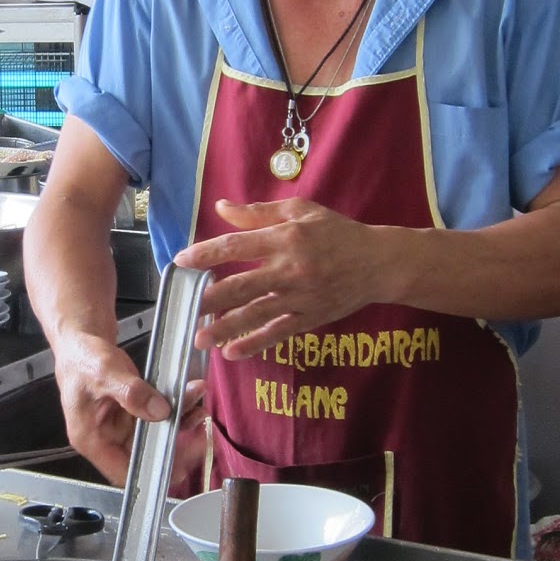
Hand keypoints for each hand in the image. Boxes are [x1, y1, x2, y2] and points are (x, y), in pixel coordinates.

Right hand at [53, 335, 209, 489]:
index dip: (149, 473)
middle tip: (198, 440)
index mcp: (92, 439)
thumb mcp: (104, 372)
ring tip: (198, 411)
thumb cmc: (83, 359)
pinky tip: (191, 400)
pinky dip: (177, 411)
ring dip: (179, 425)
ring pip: (157, 436)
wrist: (83, 342)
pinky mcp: (135, 413)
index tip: (176, 467)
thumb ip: (130, 392)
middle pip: (144, 456)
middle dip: (173, 448)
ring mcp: (123, 426)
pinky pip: (159, 418)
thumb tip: (159, 411)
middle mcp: (108, 438)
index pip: (121, 471)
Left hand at [174, 198, 386, 360]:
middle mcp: (290, 269)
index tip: (182, 261)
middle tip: (183, 307)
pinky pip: (277, 333)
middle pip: (241, 286)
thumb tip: (221, 208)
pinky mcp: (309, 317)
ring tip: (199, 338)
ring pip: (256, 315)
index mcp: (285, 238)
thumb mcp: (300, 211)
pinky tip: (231, 353)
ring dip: (225, 328)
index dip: (207, 254)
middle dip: (208, 298)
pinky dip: (254, 344)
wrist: (378, 263)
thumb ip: (258, 211)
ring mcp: (300, 297)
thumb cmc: (336, 232)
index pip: (237, 246)